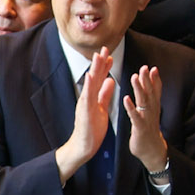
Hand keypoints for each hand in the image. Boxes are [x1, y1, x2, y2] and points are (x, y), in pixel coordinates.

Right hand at [57, 45, 113, 178]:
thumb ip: (105, 95)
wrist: (83, 146)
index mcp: (92, 97)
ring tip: (98, 56)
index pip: (100, 78)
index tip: (110, 54)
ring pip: (91, 83)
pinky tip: (91, 75)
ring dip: (94, 69)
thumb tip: (110, 81)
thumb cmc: (92, 130)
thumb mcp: (101, 108)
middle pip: (95, 76)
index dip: (105, 66)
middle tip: (105, 47)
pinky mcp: (85, 111)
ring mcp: (85, 103)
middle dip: (100, 62)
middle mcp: (87, 97)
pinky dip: (89, 85)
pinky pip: (87, 96)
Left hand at [123, 63, 167, 174]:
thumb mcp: (151, 113)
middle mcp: (151, 111)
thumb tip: (150, 86)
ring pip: (143, 102)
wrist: (151, 151)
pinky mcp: (139, 128)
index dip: (154, 79)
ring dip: (139, 89)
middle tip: (144, 68)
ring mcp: (146, 119)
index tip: (152, 68)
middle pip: (150, 93)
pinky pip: (134, 116)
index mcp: (153, 107)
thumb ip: (150, 100)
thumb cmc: (149, 131)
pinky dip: (131, 107)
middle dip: (147, 80)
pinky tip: (126, 99)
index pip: (155, 91)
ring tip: (134, 77)